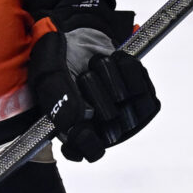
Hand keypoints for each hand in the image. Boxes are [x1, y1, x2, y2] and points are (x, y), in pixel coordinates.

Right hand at [27, 8, 157, 163]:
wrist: (82, 43)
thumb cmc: (60, 63)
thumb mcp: (47, 75)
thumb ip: (56, 97)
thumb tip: (74, 120)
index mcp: (77, 135)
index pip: (90, 150)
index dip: (87, 137)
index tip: (81, 119)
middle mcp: (105, 132)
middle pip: (109, 116)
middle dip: (91, 86)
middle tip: (81, 78)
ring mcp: (128, 118)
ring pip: (125, 95)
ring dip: (107, 72)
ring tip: (95, 70)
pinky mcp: (146, 99)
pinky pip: (140, 80)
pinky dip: (124, 65)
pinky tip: (113, 65)